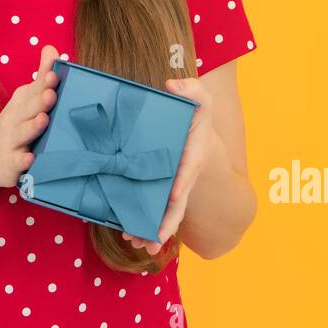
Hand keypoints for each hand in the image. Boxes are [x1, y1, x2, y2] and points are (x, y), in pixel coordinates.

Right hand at [0, 45, 60, 189]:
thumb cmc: (16, 124)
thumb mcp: (26, 100)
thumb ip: (41, 77)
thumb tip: (52, 48)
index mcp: (22, 101)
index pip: (35, 88)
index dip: (44, 82)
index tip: (54, 72)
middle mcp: (15, 118)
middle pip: (29, 108)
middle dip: (40, 100)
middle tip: (51, 93)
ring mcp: (11, 140)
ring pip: (23, 133)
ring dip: (33, 126)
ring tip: (43, 119)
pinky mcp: (11, 163)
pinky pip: (17, 161)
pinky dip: (23, 160)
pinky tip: (31, 157)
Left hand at [120, 76, 215, 254]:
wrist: (192, 130)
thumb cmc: (194, 113)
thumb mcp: (200, 98)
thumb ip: (192, 89)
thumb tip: (174, 85)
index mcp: (192, 156)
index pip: (188, 170)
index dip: (182, 183)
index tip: (174, 196)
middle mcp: (183, 177)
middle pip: (177, 204)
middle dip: (166, 224)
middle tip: (153, 240)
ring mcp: (171, 187)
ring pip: (163, 214)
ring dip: (150, 230)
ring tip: (135, 243)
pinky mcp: (158, 189)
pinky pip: (152, 209)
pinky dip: (141, 223)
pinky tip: (127, 234)